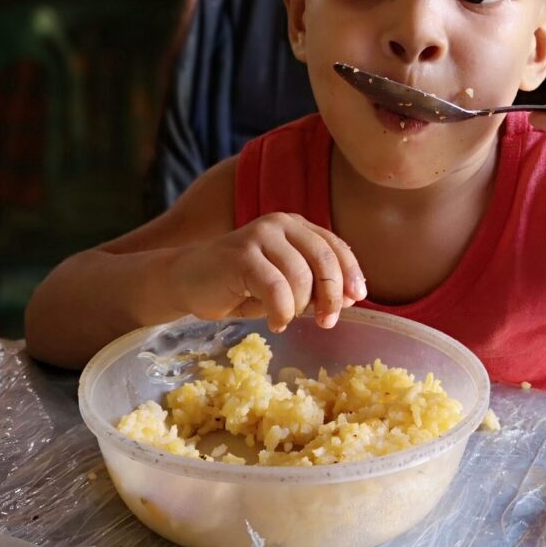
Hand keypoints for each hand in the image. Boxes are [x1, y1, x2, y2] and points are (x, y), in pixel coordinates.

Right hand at [167, 213, 366, 331]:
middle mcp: (279, 224)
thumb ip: (313, 284)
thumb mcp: (283, 282)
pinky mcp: (241, 255)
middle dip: (331, 295)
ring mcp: (259, 236)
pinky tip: (274, 322)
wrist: (187, 280)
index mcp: (295, 226)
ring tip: (285, 319)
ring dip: (298, 308)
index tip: (357, 299)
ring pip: (300, 278)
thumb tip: (349, 297)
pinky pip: (276, 289)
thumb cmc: (239, 285)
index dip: (350, 273)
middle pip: (323, 259)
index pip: (334, 246)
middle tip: (327, 322)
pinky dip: (280, 313)